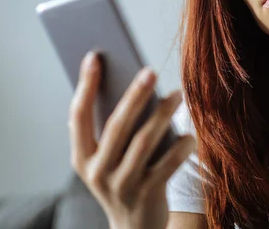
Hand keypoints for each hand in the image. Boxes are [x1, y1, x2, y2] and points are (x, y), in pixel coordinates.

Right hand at [68, 51, 196, 228]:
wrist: (134, 228)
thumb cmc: (122, 179)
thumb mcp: (106, 159)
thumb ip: (110, 129)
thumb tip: (126, 83)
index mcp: (82, 157)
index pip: (78, 116)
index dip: (85, 86)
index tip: (94, 57)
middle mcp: (97, 171)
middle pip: (116, 126)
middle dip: (134, 96)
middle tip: (150, 70)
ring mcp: (121, 185)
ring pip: (143, 143)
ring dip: (162, 116)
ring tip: (177, 95)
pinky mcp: (147, 195)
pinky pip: (167, 166)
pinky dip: (181, 148)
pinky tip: (191, 134)